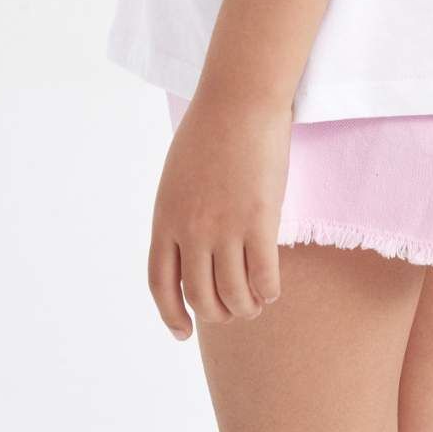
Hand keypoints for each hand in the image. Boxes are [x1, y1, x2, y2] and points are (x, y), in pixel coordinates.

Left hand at [147, 86, 291, 340]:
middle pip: (200, 297)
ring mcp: (225, 226)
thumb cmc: (210, 130)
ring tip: (254, 303)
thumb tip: (191, 252)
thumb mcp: (177, 178)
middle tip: (232, 311)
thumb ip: (179, 216)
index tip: (184, 332)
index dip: (172, 315)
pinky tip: (271, 289)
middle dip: (217, 314)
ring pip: (233, 295)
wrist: (239, 100)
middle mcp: (191, 229)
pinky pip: (264, 277)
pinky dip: (268, 291)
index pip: (161, 284)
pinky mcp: (259, 219)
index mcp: (165, 218)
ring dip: (245, 308)